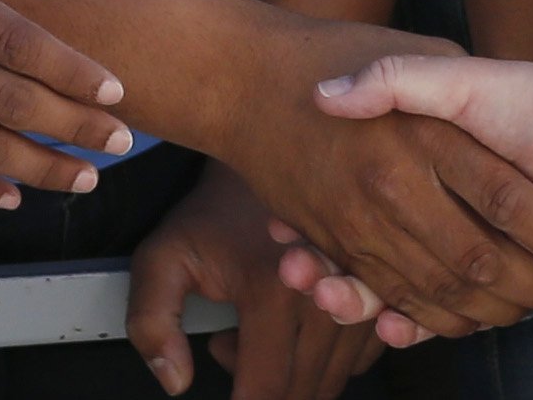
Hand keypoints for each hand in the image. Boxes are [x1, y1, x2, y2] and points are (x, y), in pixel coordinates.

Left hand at [128, 161, 376, 399]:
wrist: (272, 156)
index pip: (267, 390)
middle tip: (232, 343)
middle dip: (265, 387)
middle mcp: (326, 299)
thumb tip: (176, 381)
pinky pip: (356, 362)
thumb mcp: (163, 256)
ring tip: (258, 328)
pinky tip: (296, 327)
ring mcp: (361, 300)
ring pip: (331, 381)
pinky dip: (324, 359)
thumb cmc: (216, 211)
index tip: (231, 396)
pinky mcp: (381, 298)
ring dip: (294, 373)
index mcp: (273, 294)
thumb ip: (151, 322)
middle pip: (303, 392)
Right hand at [221, 28, 532, 341]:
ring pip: (441, 291)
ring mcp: (361, 220)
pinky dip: (431, 320)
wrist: (244, 78)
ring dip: (489, 311)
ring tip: (522, 306)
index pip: (507, 198)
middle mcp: (394, 184)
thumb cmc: (333, 50)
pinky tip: (459, 316)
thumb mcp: (413, 46)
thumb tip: (506, 125)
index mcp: (425, 132)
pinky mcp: (337, 242)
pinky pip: (392, 297)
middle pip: (480, 260)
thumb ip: (458, 84)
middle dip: (531, 288)